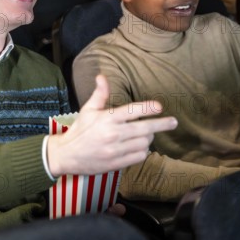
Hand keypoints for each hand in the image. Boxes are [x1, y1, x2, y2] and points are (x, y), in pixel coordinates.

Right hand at [47, 75, 176, 176]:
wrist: (66, 155)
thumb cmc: (79, 130)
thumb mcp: (88, 110)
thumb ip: (99, 94)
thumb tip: (102, 76)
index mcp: (106, 119)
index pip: (132, 111)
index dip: (148, 107)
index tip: (159, 106)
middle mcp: (113, 134)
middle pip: (144, 128)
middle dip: (162, 124)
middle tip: (173, 122)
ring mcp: (115, 150)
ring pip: (144, 143)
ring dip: (149, 137)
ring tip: (148, 133)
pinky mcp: (116, 163)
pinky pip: (138, 156)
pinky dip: (143, 151)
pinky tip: (141, 146)